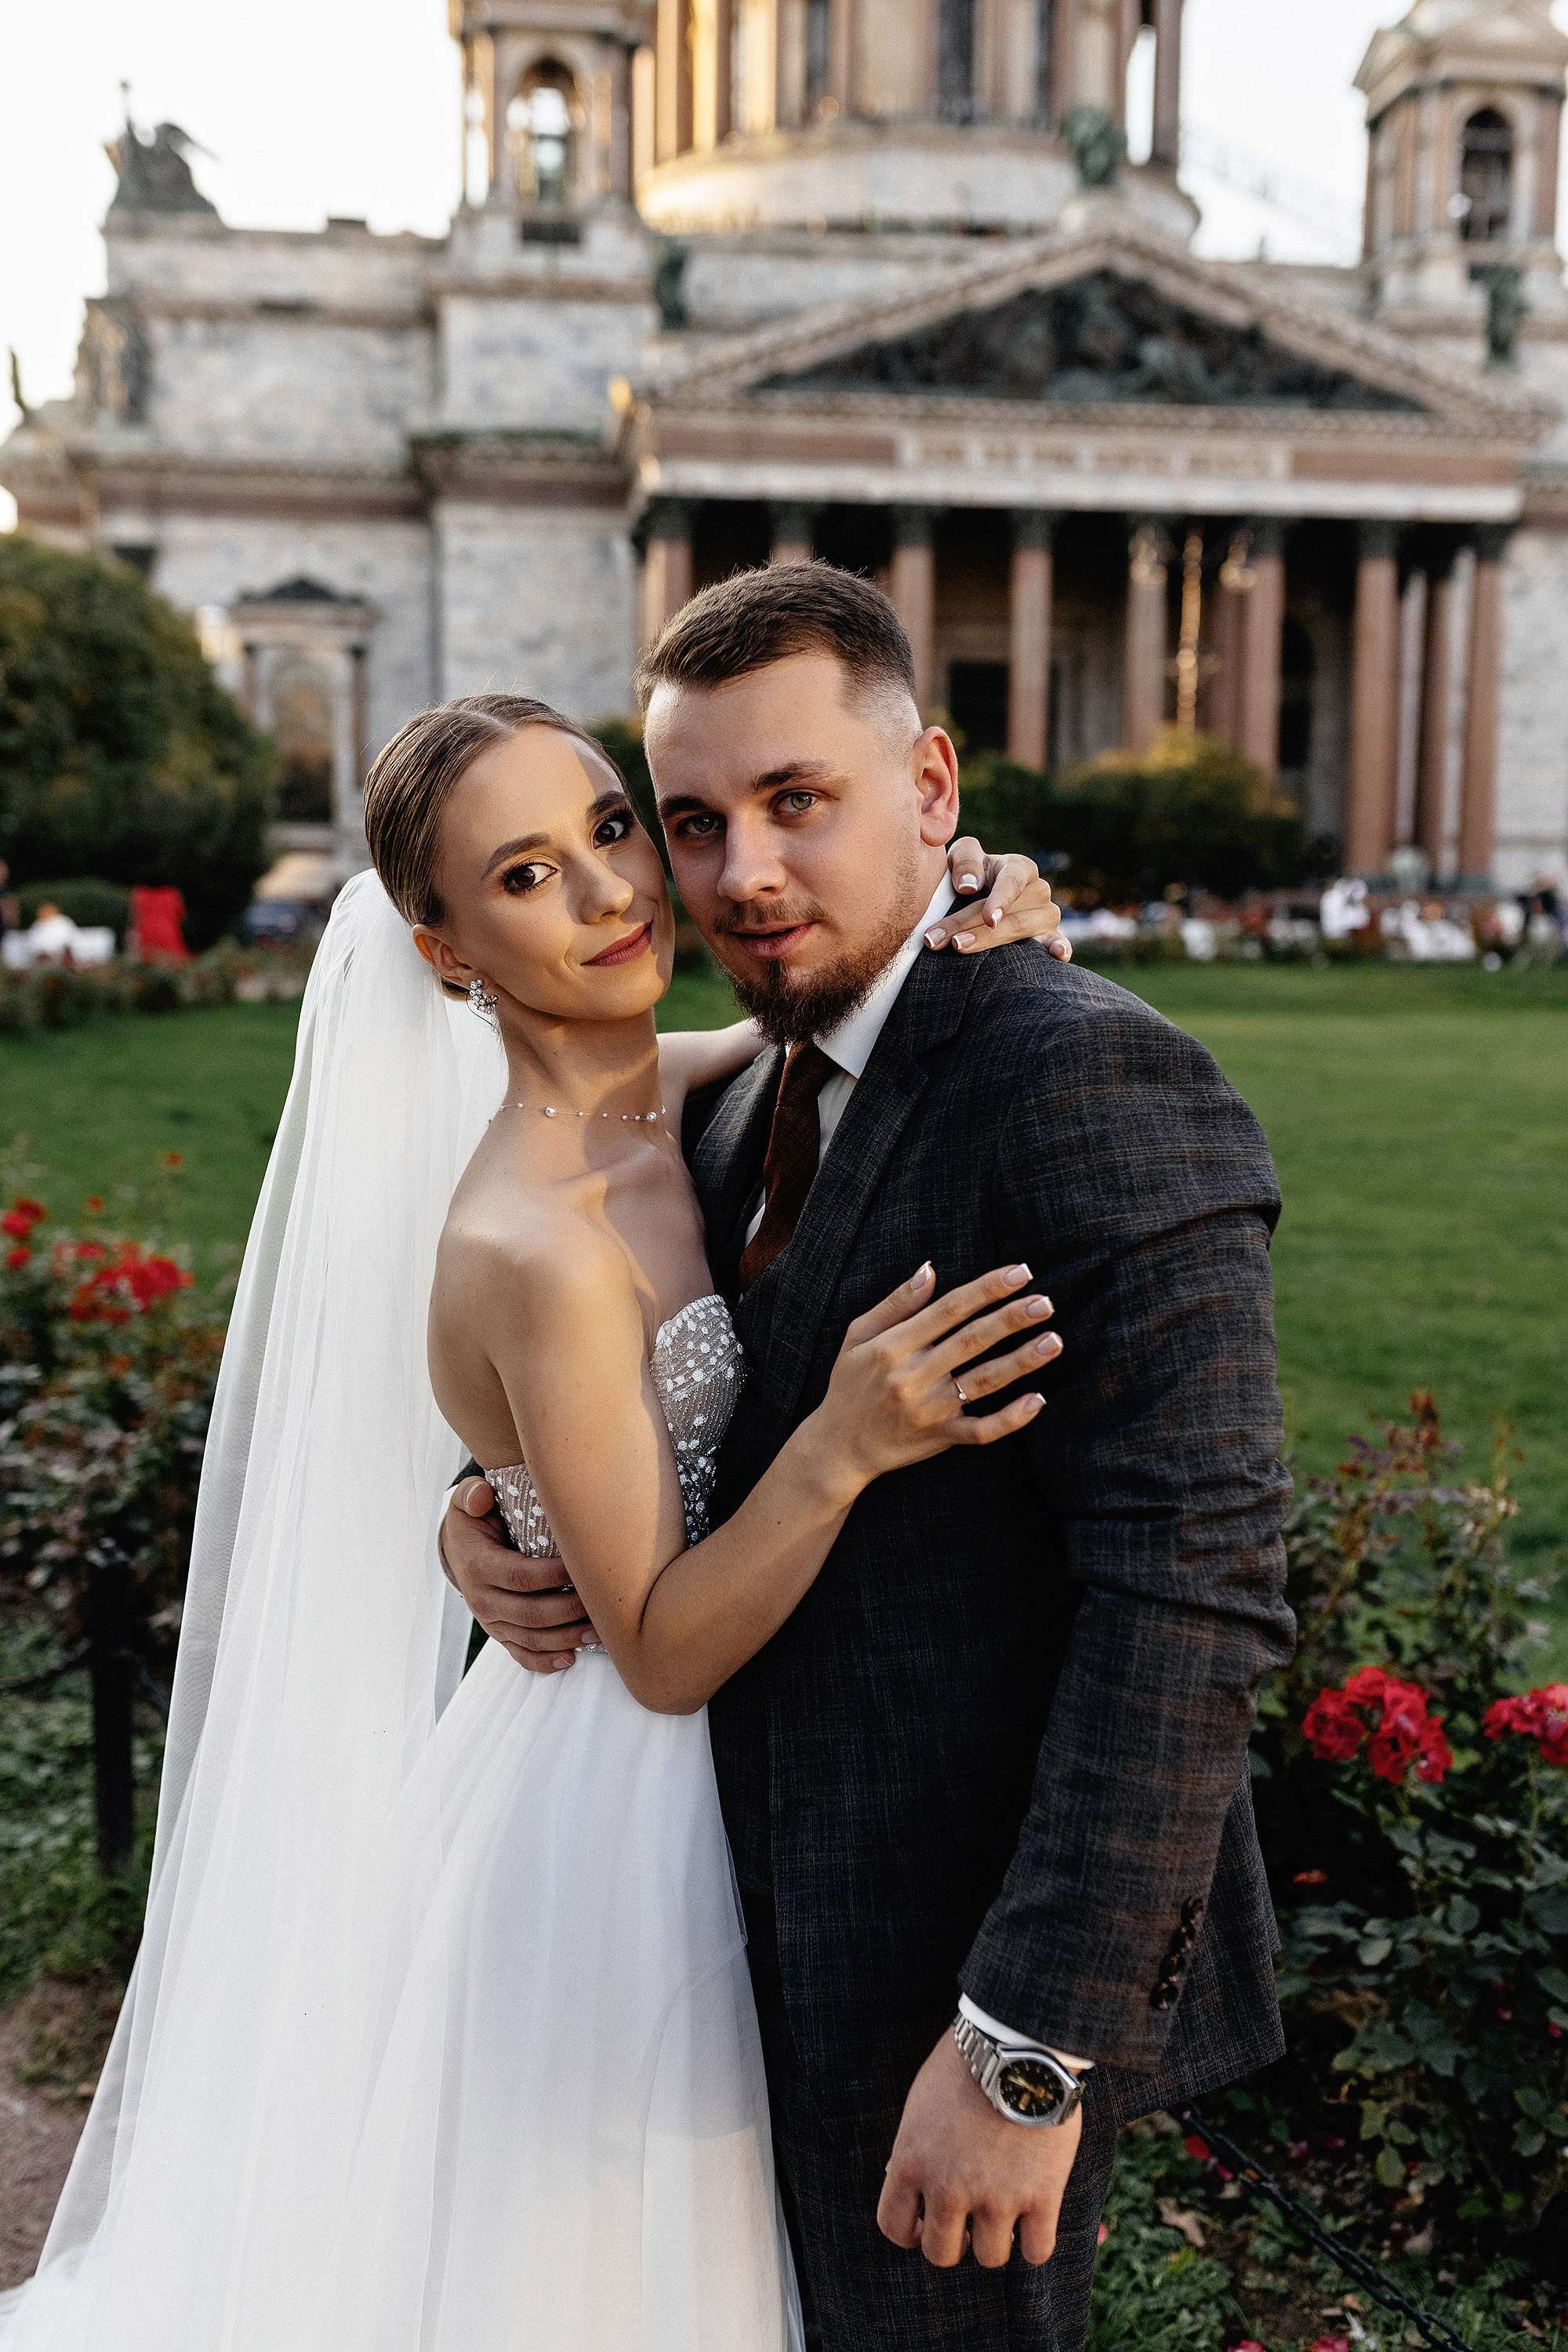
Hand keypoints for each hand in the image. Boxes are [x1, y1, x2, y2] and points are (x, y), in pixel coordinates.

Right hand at [440, 1478, 600, 1670]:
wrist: (457, 1549)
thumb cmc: (474, 1521)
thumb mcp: (467, 1502)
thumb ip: (473, 1494)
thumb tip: (482, 1495)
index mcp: (478, 1567)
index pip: (520, 1576)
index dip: (553, 1576)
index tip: (583, 1569)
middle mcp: (482, 1599)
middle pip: (530, 1613)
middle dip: (568, 1610)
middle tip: (601, 1604)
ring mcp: (491, 1621)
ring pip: (530, 1637)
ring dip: (565, 1638)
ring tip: (598, 1632)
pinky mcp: (499, 1633)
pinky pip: (520, 1654)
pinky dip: (544, 1661)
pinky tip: (569, 1658)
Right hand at [810, 1263, 1061, 1501]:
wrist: (839, 1446)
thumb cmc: (850, 1384)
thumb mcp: (858, 1335)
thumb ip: (896, 1302)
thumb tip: (930, 1269)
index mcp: (893, 1345)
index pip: (950, 1309)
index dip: (987, 1289)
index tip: (1020, 1273)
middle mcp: (913, 1376)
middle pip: (971, 1340)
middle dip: (1011, 1319)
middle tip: (1045, 1302)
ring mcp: (929, 1409)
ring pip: (983, 1381)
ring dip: (1021, 1360)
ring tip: (1053, 1341)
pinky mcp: (940, 1438)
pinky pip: (981, 1430)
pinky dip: (1011, 1418)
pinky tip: (1038, 1401)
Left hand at [878, 2029, 1083, 2268]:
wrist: (1019, 2042)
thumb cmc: (966, 2063)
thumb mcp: (920, 2103)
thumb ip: (914, 2148)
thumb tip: (904, 2181)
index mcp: (911, 2163)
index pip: (893, 2227)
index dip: (910, 2233)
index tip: (925, 2225)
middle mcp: (948, 2189)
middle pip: (941, 2253)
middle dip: (955, 2242)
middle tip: (970, 2223)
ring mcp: (996, 2197)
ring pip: (991, 2258)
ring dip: (997, 2242)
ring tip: (1006, 2216)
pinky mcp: (1041, 2196)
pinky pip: (1038, 2251)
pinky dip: (1036, 2243)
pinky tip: (1036, 2220)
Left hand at [930, 841, 1071, 960]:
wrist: (977, 897)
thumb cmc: (970, 874)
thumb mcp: (961, 856)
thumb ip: (965, 861)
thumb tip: (969, 886)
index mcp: (1019, 868)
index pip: (1013, 881)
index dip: (1001, 899)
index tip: (989, 917)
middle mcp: (1038, 891)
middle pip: (1011, 914)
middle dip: (975, 929)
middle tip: (940, 939)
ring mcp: (1046, 915)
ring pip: (1022, 931)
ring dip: (991, 942)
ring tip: (959, 947)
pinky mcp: (1050, 936)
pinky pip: (1059, 942)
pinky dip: (1061, 948)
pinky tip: (1058, 955)